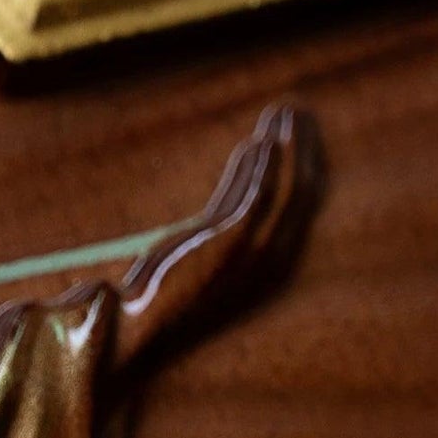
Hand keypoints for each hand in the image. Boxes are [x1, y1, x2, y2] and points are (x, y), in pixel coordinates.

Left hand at [111, 104, 322, 377]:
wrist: (134, 328)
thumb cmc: (161, 295)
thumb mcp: (202, 249)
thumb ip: (223, 220)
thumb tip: (239, 178)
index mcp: (269, 265)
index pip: (299, 205)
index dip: (303, 163)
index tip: (298, 131)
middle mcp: (271, 261)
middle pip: (300, 191)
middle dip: (301, 147)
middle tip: (298, 109)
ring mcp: (253, 254)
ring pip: (285, 189)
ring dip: (285, 146)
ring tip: (284, 112)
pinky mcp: (232, 245)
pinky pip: (259, 195)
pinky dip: (262, 165)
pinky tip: (259, 140)